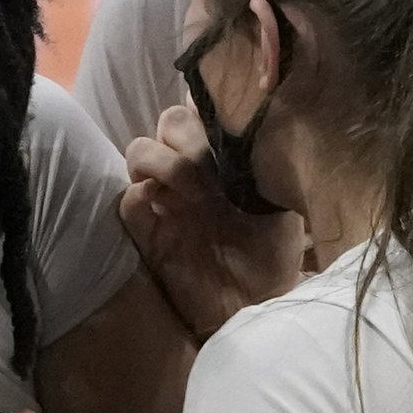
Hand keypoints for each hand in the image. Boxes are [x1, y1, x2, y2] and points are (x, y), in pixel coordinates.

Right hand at [119, 104, 306, 342]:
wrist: (258, 306)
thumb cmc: (275, 253)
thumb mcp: (284, 200)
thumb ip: (267, 161)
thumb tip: (258, 124)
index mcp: (221, 158)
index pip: (202, 109)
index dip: (210, 106)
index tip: (231, 125)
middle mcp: (190, 172)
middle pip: (169, 122)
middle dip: (188, 135)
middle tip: (212, 166)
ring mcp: (166, 201)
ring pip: (140, 152)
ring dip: (163, 160)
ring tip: (192, 189)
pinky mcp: (148, 234)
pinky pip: (128, 201)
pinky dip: (139, 196)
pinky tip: (165, 206)